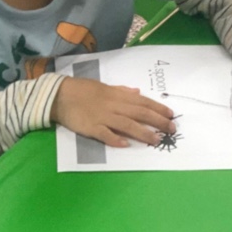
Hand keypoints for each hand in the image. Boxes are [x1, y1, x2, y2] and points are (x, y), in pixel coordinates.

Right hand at [51, 77, 174, 147]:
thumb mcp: (104, 86)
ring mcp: (103, 117)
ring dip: (143, 133)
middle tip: (172, 129)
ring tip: (156, 140)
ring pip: (127, 125)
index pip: (143, 102)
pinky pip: (105, 134)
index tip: (171, 115)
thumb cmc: (83, 89)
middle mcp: (114, 105)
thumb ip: (122, 90)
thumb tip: (138, 92)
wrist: (59, 95)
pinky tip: (126, 145)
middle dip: (158, 121)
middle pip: (140, 113)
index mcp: (118, 95)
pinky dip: (116, 139)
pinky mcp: (91, 127)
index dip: (158, 108)